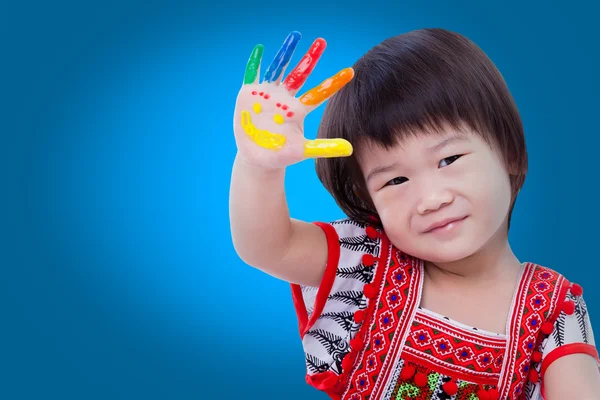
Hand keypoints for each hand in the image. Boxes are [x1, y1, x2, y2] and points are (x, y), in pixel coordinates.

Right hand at [233, 31, 353, 169]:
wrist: (257, 157)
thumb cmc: (281, 154)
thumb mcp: (302, 151)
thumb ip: (324, 147)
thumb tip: (350, 149)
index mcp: (298, 109)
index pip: (320, 93)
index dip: (334, 83)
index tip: (350, 72)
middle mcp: (285, 97)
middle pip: (300, 74)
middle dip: (310, 58)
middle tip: (322, 41)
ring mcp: (268, 94)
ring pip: (279, 68)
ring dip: (286, 52)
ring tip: (296, 36)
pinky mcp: (250, 94)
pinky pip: (253, 74)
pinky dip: (255, 62)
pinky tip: (260, 48)